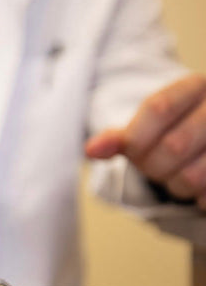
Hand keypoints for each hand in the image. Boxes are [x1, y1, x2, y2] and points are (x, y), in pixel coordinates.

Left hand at [85, 74, 205, 210]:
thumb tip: (91, 150)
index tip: (132, 151)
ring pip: (192, 177)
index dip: (137, 139)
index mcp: (194, 87)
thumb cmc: (173, 136)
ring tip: (180, 177)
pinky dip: (199, 199)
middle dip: (155, 168)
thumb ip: (120, 139)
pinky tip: (201, 188)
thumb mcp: (145, 131)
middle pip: (174, 146)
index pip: (158, 108)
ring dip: (178, 187)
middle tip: (157, 168)